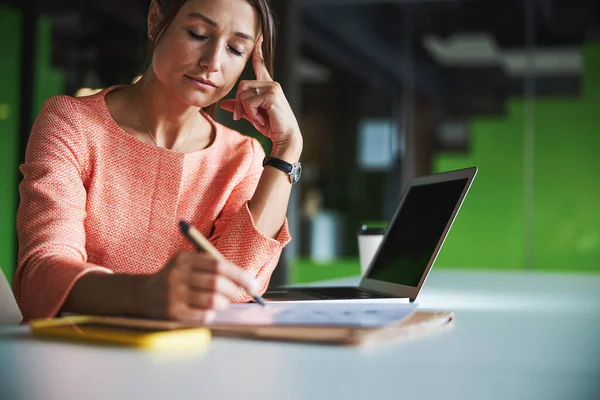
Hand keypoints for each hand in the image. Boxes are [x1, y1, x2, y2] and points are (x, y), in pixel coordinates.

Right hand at [137, 252, 256, 321]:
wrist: (144, 294)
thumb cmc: (176, 277)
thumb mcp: (188, 263)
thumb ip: (212, 265)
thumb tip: (244, 277)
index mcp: (184, 259)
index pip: (218, 265)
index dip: (238, 274)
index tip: (251, 282)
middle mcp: (177, 275)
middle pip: (217, 283)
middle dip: (233, 290)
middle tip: (238, 293)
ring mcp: (174, 295)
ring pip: (212, 301)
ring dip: (224, 303)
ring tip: (223, 302)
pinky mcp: (173, 313)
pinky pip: (203, 315)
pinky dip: (213, 313)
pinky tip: (210, 310)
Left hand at [220, 35, 302, 154]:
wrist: (285, 138)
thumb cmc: (271, 126)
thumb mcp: (252, 115)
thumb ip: (240, 107)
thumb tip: (224, 103)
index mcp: (267, 85)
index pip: (260, 64)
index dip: (257, 51)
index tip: (258, 37)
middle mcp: (271, 83)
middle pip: (241, 85)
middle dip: (239, 104)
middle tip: (245, 117)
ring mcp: (272, 88)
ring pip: (244, 94)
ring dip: (246, 110)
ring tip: (259, 119)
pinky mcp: (272, 95)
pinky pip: (249, 101)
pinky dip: (252, 114)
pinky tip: (263, 120)